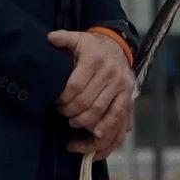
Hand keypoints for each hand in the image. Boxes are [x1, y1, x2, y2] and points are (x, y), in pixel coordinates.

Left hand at [48, 30, 135, 159]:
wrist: (118, 48)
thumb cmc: (93, 47)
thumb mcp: (78, 38)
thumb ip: (64, 38)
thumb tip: (49, 38)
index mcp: (96, 59)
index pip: (76, 86)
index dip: (64, 99)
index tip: (57, 103)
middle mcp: (112, 74)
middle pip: (88, 103)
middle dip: (72, 113)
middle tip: (63, 114)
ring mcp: (122, 88)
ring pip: (102, 115)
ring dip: (85, 125)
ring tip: (73, 126)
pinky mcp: (129, 99)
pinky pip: (119, 122)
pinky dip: (106, 134)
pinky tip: (93, 140)